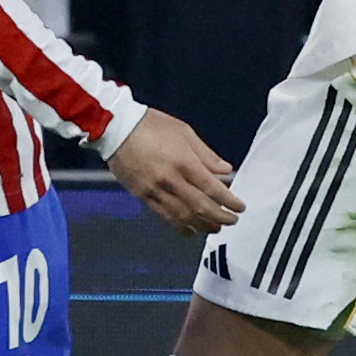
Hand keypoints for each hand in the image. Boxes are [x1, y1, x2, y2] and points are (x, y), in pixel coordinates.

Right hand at [105, 108, 240, 233]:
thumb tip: (226, 170)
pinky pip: (164, 217)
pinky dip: (180, 227)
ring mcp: (155, 190)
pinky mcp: (142, 196)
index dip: (229, 201)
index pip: (212, 188)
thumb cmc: (149, 125)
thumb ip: (206, 154)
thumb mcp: (184, 132)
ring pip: (184, 216)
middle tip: (232, 220)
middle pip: (201, 206)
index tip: (239, 206)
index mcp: (183, 161)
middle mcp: (170, 179)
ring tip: (215, 228)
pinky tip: (191, 230)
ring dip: (203, 225)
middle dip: (220, 217)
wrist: (116, 128)